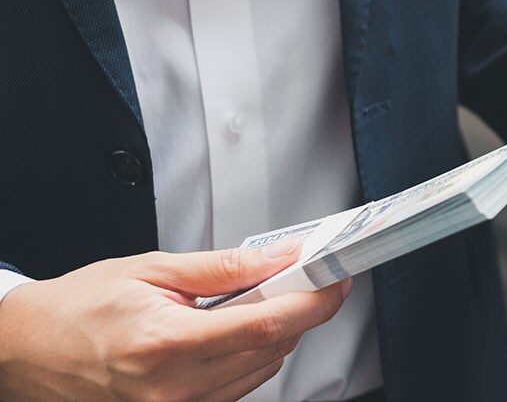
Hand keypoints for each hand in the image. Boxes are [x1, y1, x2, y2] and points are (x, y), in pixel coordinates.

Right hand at [0, 243, 348, 400]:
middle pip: (272, 350)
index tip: (334, 281)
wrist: (26, 350)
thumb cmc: (78, 309)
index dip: (313, 302)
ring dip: (271, 334)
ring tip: (246, 302)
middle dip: (295, 310)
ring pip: (261, 371)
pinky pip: (236, 387)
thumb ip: (224, 267)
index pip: (266, 326)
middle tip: (295, 277)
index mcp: (166, 344)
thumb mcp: (152, 270)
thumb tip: (281, 258)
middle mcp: (174, 388)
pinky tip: (227, 331)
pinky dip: (247, 356)